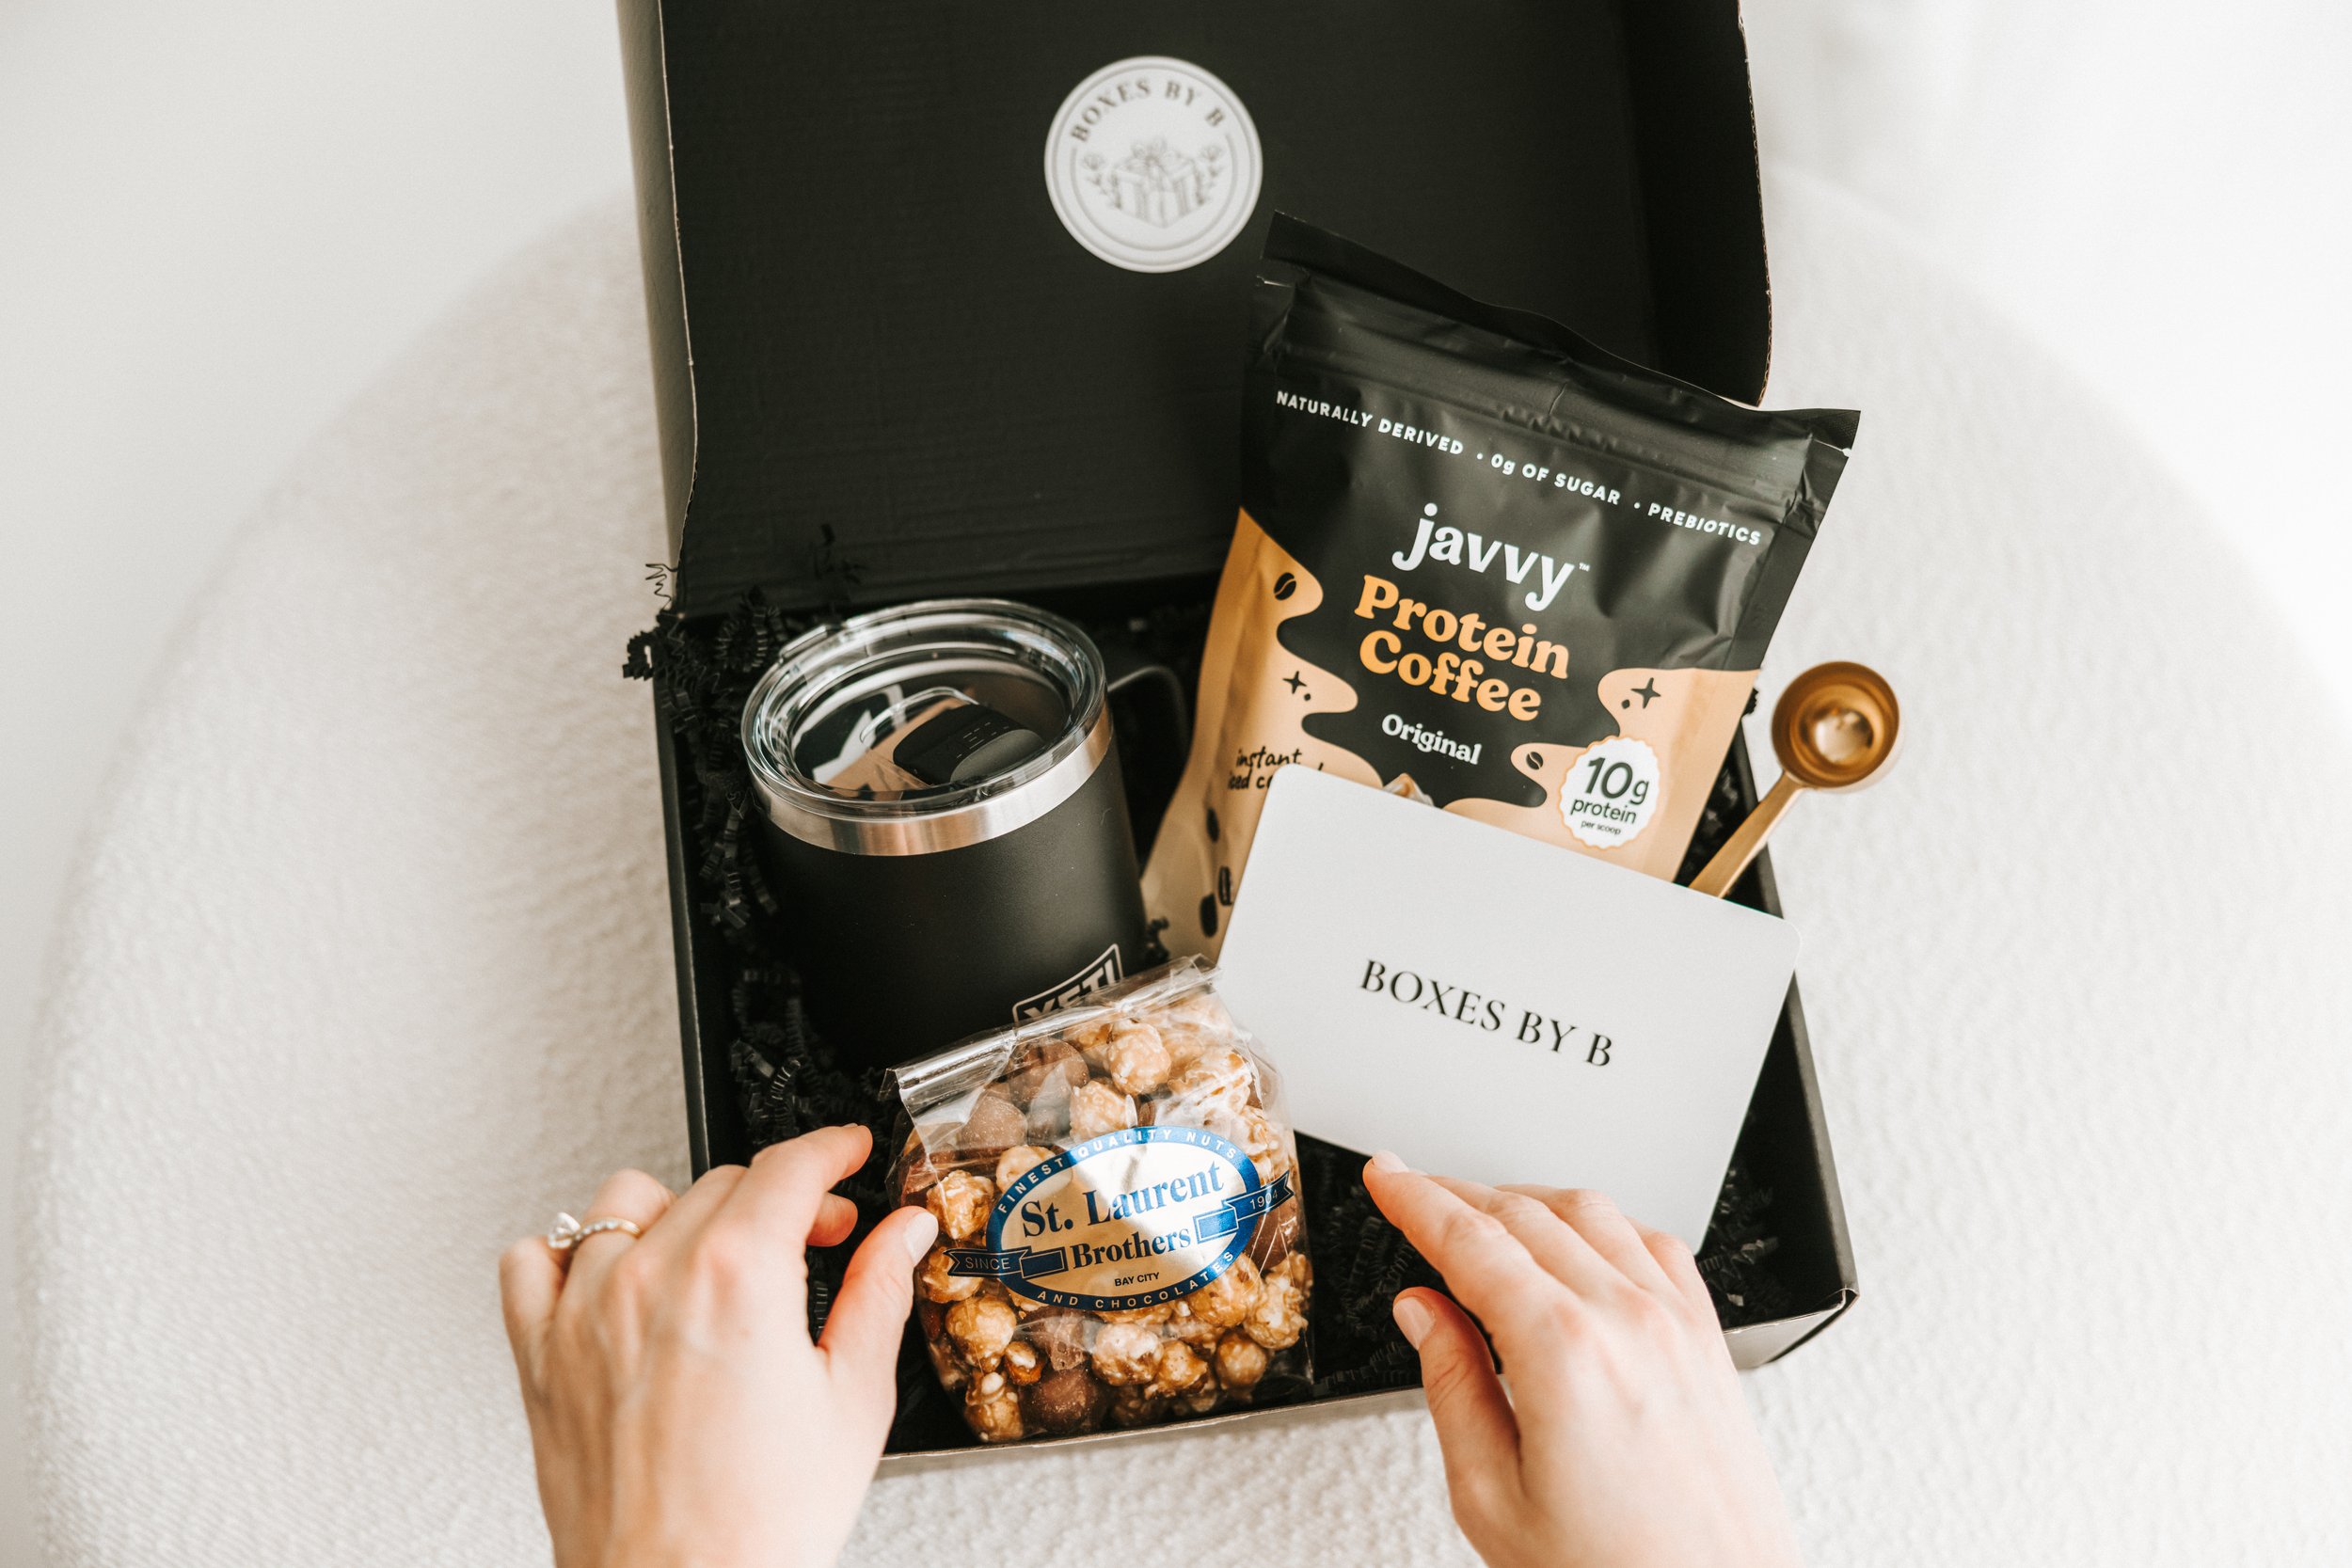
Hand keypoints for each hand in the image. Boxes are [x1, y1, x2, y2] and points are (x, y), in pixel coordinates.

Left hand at [499, 1125, 936, 1567]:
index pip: (789, 1166)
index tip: (847, 1154)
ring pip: (629, 1200)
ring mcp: (586, 1312)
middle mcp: (654, 1278)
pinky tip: (618, 1278)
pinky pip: (535, 1259)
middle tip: (816, 1239)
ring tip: (718, 1257)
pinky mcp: (540, 1354)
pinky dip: (574, 1253)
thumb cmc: (759, 1524)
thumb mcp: (854, 1400)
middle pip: (721, 1181)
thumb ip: (881, 1294)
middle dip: (780, 1197)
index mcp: (739, 1277)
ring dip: (681, 1212)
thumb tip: (904, 1233)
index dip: (832, 1150)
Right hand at [1363, 1153, 1800, 1567]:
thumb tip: (1422, 1312)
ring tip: (1483, 1215)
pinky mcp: (1708, 1342)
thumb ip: (1452, 1388)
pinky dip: (1602, 1224)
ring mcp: (1676, 1325)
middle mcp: (1627, 1321)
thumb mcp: (1494, 1498)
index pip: (1470, 1240)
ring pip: (1592, 1213)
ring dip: (1526, 1199)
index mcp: (1563, 1352)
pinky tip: (1578, 1240)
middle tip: (1415, 1192)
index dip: (1416, 1198)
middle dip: (1458, 1194)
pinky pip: (1654, 1243)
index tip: (1387, 1176)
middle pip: (1525, 1213)